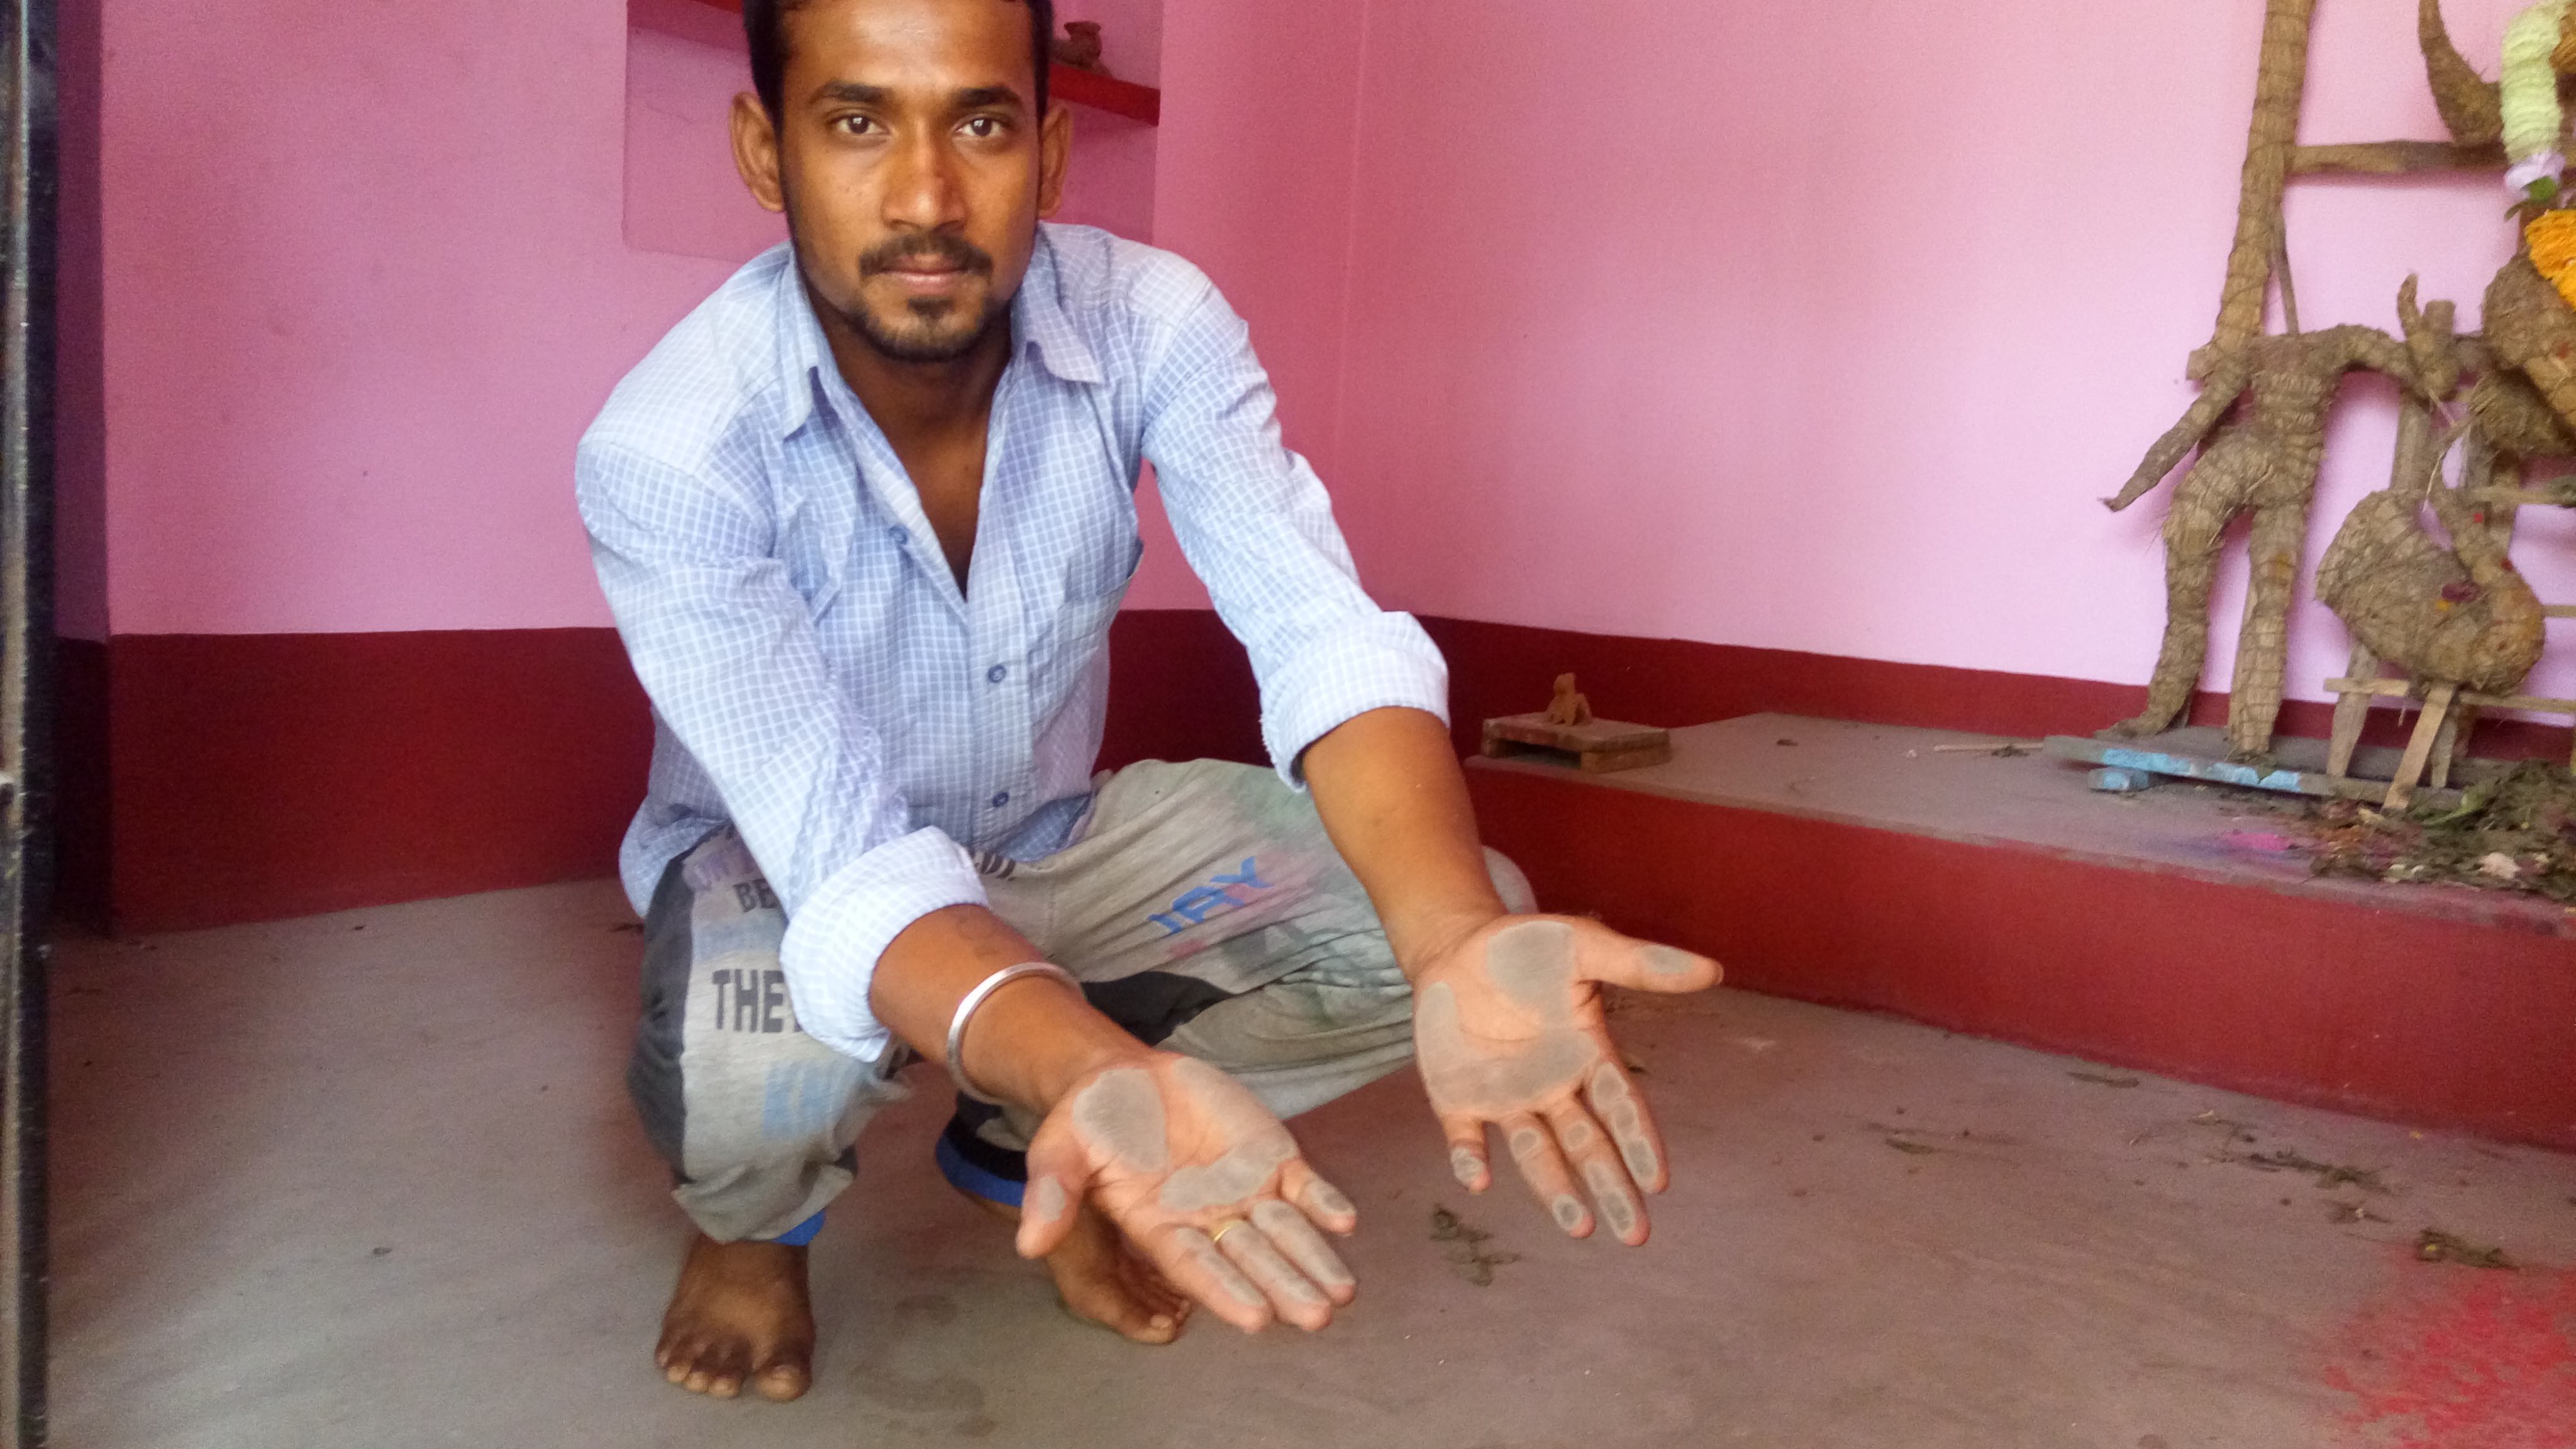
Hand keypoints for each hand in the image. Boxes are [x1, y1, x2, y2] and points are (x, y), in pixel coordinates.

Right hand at [1016, 1051, 1360, 1333]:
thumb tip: (1028, 1244)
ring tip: (1343, 1291)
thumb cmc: (1088, 1120)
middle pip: (1251, 1260)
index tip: (1256, 1319)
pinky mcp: (1270, 1158)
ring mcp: (1244, 1190)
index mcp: (1159, 1227)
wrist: (1123, 1075)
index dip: (1225, 1291)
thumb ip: (1052, 1193)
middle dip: (1284, 1287)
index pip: (1197, 1267)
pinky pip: (1303, 1185)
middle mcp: (1207, 1218)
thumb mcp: (1059, 1149)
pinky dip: (1325, 1202)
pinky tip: (1346, 1220)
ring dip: (1314, 1259)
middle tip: (1317, 1317)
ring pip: (1286, 1233)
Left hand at [1410, 916, 1719, 1244]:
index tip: (1657, 1180)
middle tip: (1634, 1234)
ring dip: (1554, 1189)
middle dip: (1610, 1187)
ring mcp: (1505, 1097)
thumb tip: (1712, 971)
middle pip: (1587, 1145)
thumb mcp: (1584, 947)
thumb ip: (1640, 964)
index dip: (1638, 1141)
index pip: (1620, 1106)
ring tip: (1579, 1228)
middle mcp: (1552, 1088)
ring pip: (1534, 1152)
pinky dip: (1469, 1157)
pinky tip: (1476, 1179)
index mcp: (1587, 1056)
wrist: (1456, 946)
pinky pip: (1465, 1136)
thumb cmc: (1527, 950)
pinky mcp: (1458, 1099)